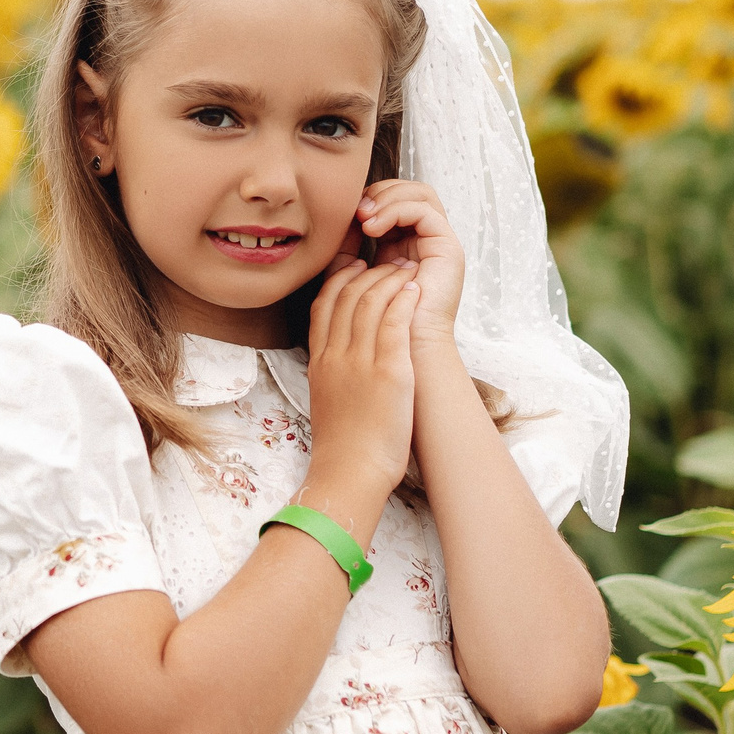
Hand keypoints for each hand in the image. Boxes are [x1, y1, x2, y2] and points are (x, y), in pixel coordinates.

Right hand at [302, 256, 418, 509]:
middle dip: (367, 271)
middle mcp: (334, 356)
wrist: (351, 471)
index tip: (356, 267)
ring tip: (408, 269)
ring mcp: (358, 361)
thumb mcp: (328, 401)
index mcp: (318, 362)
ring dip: (390, 279)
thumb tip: (345, 359)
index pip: (324, 305)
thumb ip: (334, 373)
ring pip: (370, 302)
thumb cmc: (345, 444)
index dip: (340, 280)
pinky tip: (414, 289)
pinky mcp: (387, 371)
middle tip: (388, 262)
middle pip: (345, 296)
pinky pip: (393, 322)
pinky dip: (404, 299)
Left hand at [356, 180, 463, 346]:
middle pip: (411, 189)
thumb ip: (345, 251)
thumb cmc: (373, 322)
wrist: (399, 352)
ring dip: (387, 198)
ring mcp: (439, 243)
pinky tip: (372, 227)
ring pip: (421, 193)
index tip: (344, 213)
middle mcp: (425, 241)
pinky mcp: (448, 248)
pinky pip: (425, 210)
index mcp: (404, 245)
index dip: (369, 198)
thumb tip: (340, 218)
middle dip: (380, 192)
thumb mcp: (351, 277)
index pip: (394, 200)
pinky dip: (396, 210)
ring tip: (363, 218)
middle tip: (355, 210)